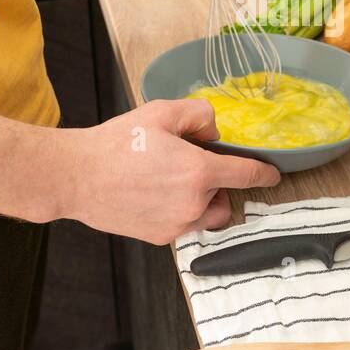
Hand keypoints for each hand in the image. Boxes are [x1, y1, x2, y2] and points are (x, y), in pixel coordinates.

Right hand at [59, 99, 279, 243]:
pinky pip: (184, 225)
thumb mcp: (161, 112)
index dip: (264, 173)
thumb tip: (213, 132)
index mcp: (199, 172)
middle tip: (191, 167)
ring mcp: (177, 224)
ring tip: (173, 184)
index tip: (272, 174)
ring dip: (203, 202)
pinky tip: (155, 196)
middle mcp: (193, 203)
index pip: (247, 175)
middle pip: (227, 199)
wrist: (78, 177)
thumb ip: (198, 115)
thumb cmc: (116, 144)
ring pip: (208, 217)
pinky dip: (180, 213)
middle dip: (219, 184)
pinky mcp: (160, 237)